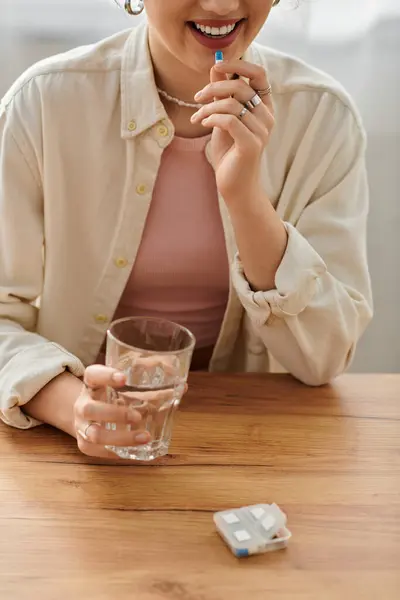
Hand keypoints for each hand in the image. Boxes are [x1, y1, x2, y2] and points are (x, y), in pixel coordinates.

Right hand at [74, 364, 149, 457]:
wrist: (89, 417)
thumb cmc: (113, 399)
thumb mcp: (125, 389)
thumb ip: (150, 388)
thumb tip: (184, 387)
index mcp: (92, 385)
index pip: (93, 375)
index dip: (106, 375)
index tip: (124, 378)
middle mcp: (82, 404)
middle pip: (90, 409)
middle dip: (115, 414)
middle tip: (138, 416)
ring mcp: (81, 425)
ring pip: (94, 434)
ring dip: (120, 437)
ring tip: (145, 437)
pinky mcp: (84, 444)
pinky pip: (98, 451)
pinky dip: (117, 452)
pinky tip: (135, 450)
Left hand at [191, 60, 274, 201]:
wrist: (234, 184)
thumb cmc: (229, 151)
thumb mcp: (223, 117)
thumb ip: (222, 94)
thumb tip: (216, 65)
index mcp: (264, 106)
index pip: (259, 74)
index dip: (238, 64)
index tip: (216, 66)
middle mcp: (267, 117)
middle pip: (240, 86)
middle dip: (213, 88)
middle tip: (196, 98)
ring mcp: (261, 131)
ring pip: (231, 104)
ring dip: (208, 108)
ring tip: (197, 117)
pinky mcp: (251, 144)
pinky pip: (229, 121)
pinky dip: (212, 119)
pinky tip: (204, 124)